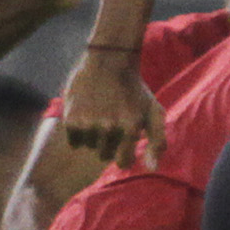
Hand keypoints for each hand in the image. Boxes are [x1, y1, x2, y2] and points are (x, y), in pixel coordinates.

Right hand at [59, 46, 165, 171]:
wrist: (108, 60)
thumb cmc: (134, 90)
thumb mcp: (153, 111)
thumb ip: (158, 141)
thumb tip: (151, 169)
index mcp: (130, 128)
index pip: (122, 162)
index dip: (122, 152)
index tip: (123, 138)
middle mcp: (109, 128)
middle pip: (104, 155)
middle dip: (108, 141)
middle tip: (110, 119)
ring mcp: (89, 124)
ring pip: (89, 147)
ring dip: (93, 135)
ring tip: (98, 113)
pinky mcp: (71, 120)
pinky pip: (74, 142)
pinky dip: (78, 132)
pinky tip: (86, 113)